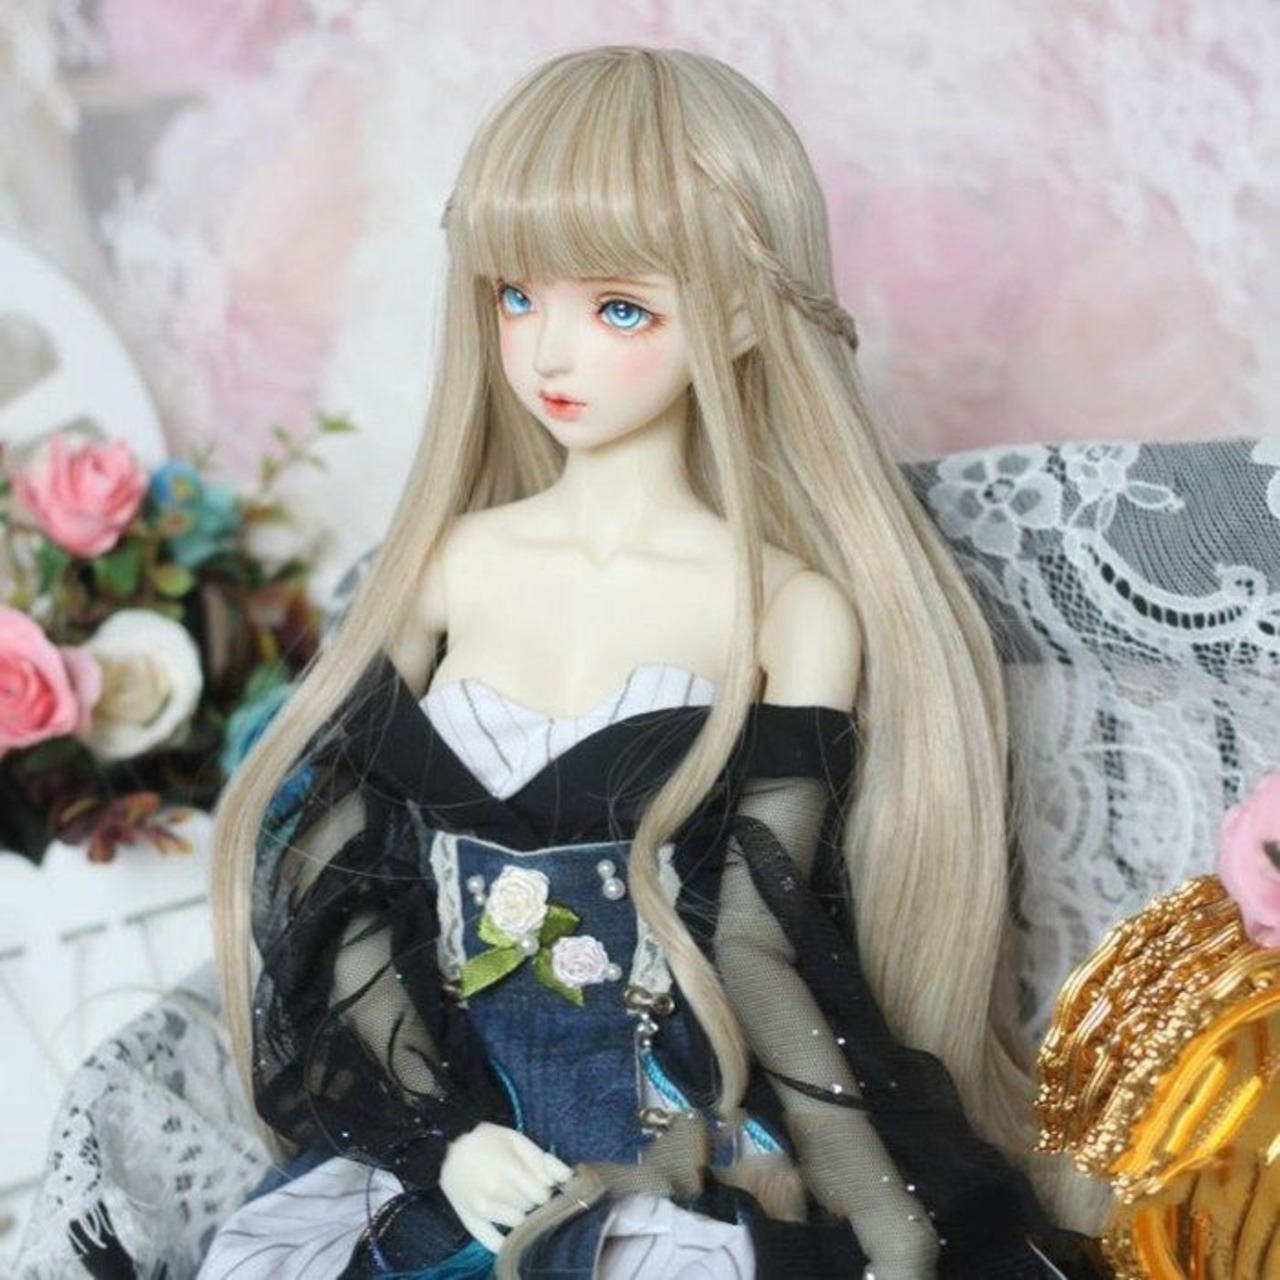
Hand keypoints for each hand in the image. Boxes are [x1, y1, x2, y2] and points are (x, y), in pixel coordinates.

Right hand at [439, 1122, 572, 1251]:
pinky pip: (493, 1243)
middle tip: (520, 1186)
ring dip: (519, 1213)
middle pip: (530, 1208)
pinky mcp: (469, 1222)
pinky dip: (505, 1241)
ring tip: (510, 1198)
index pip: (541, 1195)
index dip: (543, 1188)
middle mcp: (493, 1191)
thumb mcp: (516, 1139)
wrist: (447, 1144)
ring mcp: (480, 1209)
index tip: (537, 1181)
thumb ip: (541, 1159)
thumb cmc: (487, 1140)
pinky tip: (508, 1229)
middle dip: (531, 1199)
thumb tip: (567, 1178)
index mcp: (507, 1168)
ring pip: (517, 1224)